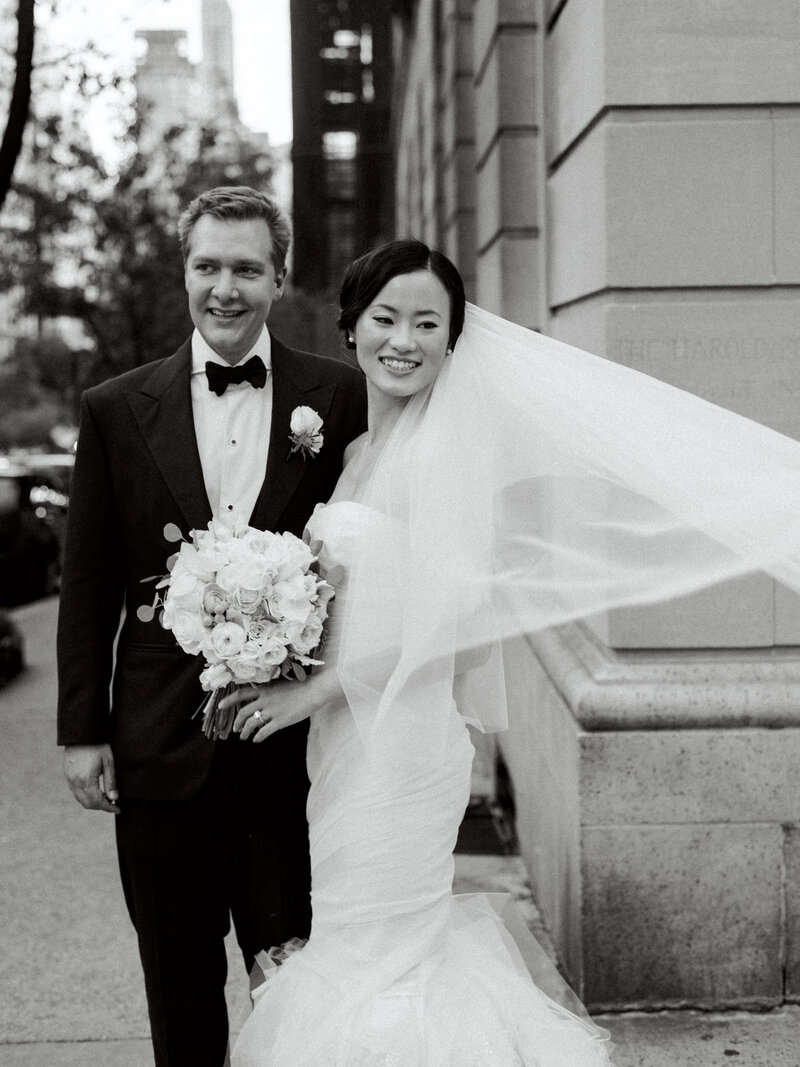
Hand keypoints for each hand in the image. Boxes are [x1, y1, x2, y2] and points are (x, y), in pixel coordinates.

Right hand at [63, 744, 119, 813]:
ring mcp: (69, 779)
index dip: (108, 808)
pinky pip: (76, 791)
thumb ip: (111, 781)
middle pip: (87, 804)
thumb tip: (114, 798)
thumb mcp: (109, 762)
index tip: (118, 809)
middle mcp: (75, 782)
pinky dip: (85, 795)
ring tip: (106, 797)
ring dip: (93, 802)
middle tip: (113, 804)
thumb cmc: (98, 745)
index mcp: (86, 779)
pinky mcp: (67, 775)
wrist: (82, 733)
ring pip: (80, 799)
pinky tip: (95, 790)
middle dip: (101, 806)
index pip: (97, 802)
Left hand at [223, 671, 342, 742]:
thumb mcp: (280, 686)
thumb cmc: (300, 687)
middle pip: (243, 713)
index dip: (228, 701)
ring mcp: (272, 711)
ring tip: (245, 737)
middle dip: (237, 723)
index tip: (220, 707)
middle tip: (236, 730)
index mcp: (264, 690)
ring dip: (245, 732)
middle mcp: (265, 700)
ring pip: (251, 724)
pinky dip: (258, 737)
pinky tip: (257, 740)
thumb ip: (269, 692)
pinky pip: (264, 732)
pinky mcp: (280, 721)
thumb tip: (260, 697)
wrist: (313, 691)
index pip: (241, 694)